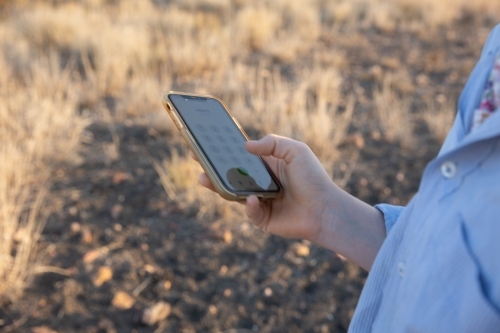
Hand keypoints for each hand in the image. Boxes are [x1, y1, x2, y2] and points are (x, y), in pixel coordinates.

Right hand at [198, 134, 332, 240]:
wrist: (325, 209)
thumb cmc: (313, 178)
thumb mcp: (296, 151)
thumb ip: (272, 143)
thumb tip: (246, 146)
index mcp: (267, 166)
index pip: (241, 158)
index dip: (225, 152)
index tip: (208, 144)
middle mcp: (260, 183)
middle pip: (232, 176)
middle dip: (214, 169)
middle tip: (198, 161)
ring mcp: (260, 201)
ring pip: (234, 194)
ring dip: (219, 187)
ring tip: (205, 179)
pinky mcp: (262, 218)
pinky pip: (249, 211)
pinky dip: (249, 205)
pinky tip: (253, 200)